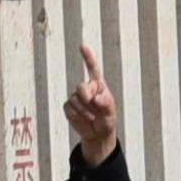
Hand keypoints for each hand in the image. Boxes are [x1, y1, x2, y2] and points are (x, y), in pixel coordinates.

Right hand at [63, 43, 118, 162]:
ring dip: (84, 111)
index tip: (83, 46)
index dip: (88, 57)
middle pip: (80, 87)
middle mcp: (86, 89)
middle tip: (94, 108)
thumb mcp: (111, 112)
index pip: (93, 69)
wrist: (98, 134)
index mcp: (98, 85)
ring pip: (74, 100)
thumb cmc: (107, 120)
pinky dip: (76, 116)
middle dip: (86, 98)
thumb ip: (105, 104)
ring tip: (92, 118)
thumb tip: (95, 99)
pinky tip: (83, 120)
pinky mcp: (69, 107)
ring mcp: (76, 98)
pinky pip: (69, 109)